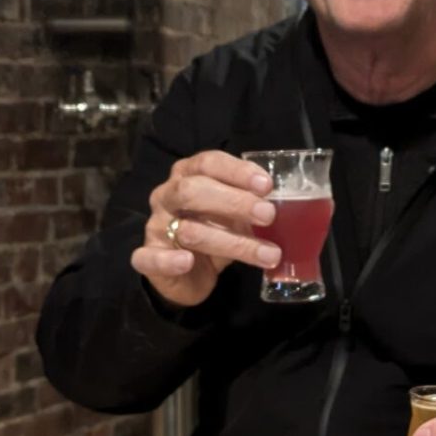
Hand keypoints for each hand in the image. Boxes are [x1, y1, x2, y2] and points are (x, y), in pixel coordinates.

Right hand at [129, 150, 280, 307]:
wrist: (188, 273)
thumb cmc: (214, 231)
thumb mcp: (235, 215)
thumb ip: (251, 206)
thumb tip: (287, 205)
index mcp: (188, 175)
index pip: (208, 162)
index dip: (237, 171)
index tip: (267, 185)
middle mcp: (168, 195)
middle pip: (193, 190)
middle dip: (233, 202)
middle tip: (269, 215)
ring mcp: (156, 226)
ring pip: (187, 229)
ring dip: (230, 242)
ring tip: (267, 254)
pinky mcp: (149, 256)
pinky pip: (150, 257)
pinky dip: (168, 260)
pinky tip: (187, 261)